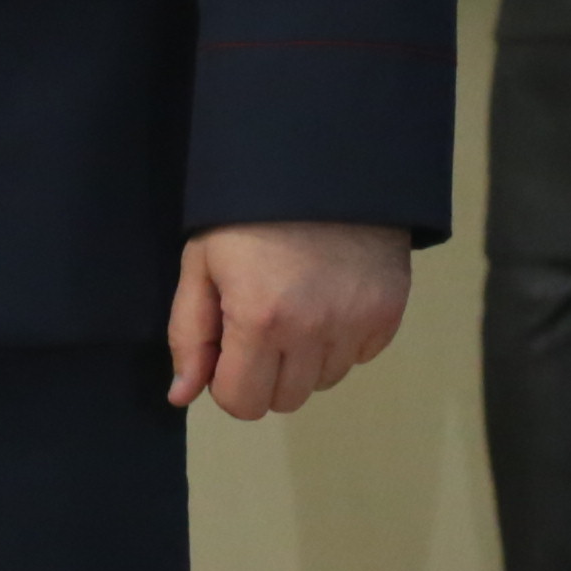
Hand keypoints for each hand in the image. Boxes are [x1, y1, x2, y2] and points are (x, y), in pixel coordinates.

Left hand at [164, 220, 410, 420]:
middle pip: (284, 400)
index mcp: (260, 320)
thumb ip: (189, 334)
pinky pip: (358, 357)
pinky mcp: (388, 314)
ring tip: (295, 306)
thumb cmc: (248, 215)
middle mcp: (313, 331)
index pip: (242, 403)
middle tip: (260, 326)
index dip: (227, 382)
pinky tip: (327, 299)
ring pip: (323, 382)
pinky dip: (340, 341)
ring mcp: (357, 324)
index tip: (228, 350)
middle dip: (264, 374)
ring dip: (304, 360)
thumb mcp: (201, 264)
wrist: (322, 166)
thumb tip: (182, 395)